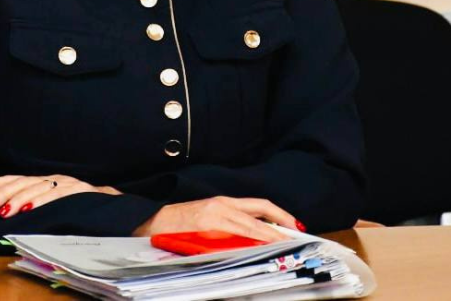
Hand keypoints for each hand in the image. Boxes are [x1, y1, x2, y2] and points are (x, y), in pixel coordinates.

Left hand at [0, 174, 121, 218]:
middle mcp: (55, 179)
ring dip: (18, 200)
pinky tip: (28, 209)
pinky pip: (57, 196)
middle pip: (24, 182)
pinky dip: (41, 202)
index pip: (18, 178)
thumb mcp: (55, 205)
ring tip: (2, 211)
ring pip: (38, 188)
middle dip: (3, 192)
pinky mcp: (80, 192)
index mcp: (47, 181)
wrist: (117, 208)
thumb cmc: (82, 208)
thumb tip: (5, 212)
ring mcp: (68, 184)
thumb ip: (36, 204)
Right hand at [132, 196, 303, 241]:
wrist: (152, 223)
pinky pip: (235, 233)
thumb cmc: (179, 226)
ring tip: (285, 243)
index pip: (259, 206)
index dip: (279, 214)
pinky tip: (259, 247)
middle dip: (282, 221)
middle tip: (298, 233)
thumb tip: (256, 239)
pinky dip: (250, 240)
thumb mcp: (208, 221)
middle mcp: (222, 205)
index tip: (294, 225)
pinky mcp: (206, 225)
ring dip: (270, 234)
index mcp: (223, 203)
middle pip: (260, 209)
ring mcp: (214, 214)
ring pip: (251, 223)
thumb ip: (229, 226)